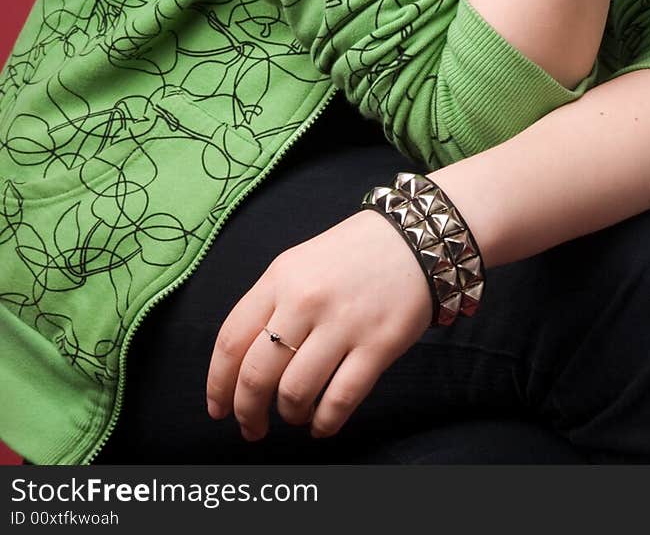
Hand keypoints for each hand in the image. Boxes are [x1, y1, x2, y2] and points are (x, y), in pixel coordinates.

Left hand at [205, 209, 433, 442]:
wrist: (416, 237)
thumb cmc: (353, 254)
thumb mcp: (300, 263)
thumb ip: (272, 304)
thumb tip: (245, 364)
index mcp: (280, 278)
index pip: (231, 340)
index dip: (218, 383)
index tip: (217, 408)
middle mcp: (306, 301)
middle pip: (257, 374)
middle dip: (248, 412)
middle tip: (252, 427)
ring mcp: (343, 324)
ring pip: (296, 392)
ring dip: (289, 415)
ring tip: (296, 415)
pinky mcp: (378, 345)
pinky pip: (340, 399)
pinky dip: (324, 423)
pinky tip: (322, 423)